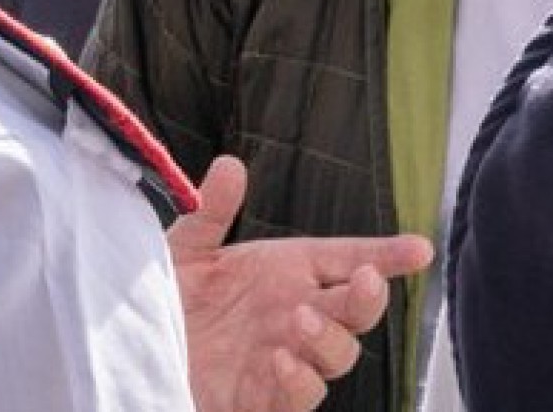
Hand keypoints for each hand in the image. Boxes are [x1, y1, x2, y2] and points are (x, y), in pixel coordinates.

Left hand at [169, 156, 433, 411]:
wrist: (132, 354)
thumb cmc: (165, 301)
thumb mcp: (182, 252)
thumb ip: (211, 213)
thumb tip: (230, 165)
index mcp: (287, 272)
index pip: (351, 258)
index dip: (389, 254)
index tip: (420, 249)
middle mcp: (296, 314)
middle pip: (359, 308)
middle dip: (371, 295)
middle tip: (365, 280)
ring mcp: (286, 358)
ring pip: (340, 353)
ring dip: (331, 337)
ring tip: (301, 318)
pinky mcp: (263, 400)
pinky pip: (302, 396)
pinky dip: (300, 380)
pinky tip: (280, 359)